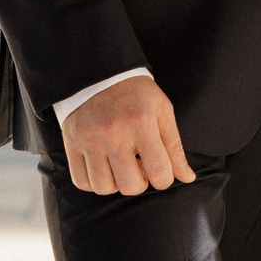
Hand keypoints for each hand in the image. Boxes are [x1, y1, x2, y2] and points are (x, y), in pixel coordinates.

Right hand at [61, 76, 195, 195]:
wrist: (99, 73)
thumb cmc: (136, 93)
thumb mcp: (162, 111)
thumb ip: (174, 147)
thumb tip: (187, 177)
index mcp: (141, 123)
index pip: (159, 172)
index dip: (165, 179)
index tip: (161, 170)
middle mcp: (113, 134)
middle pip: (130, 186)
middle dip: (140, 183)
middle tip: (139, 167)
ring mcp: (89, 139)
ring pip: (104, 187)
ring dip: (116, 183)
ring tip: (120, 166)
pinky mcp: (72, 144)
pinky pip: (82, 181)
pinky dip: (94, 182)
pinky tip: (103, 167)